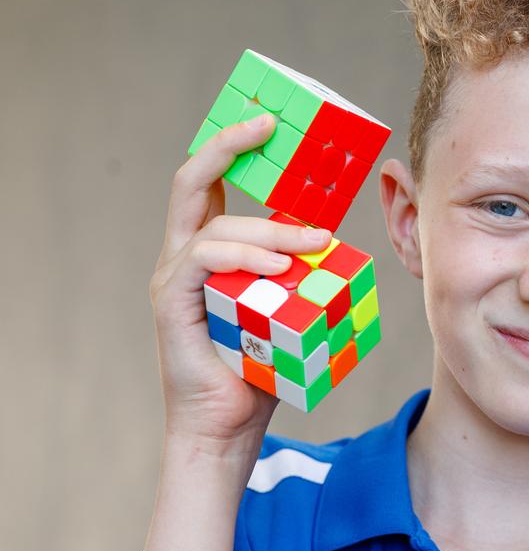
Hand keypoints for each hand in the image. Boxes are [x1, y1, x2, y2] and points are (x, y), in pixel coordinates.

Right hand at [148, 114, 332, 452]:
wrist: (227, 427)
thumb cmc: (260, 367)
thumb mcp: (286, 306)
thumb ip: (296, 272)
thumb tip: (331, 242)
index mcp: (208, 251)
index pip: (210, 184)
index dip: (231, 147)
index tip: (266, 122)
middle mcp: (184, 256)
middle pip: (192, 181)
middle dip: (228, 146)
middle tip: (269, 126)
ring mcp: (175, 278)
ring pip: (215, 226)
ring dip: (270, 229)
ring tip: (314, 242)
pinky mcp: (174, 303)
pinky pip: (204, 261)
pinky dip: (245, 256)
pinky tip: (280, 267)